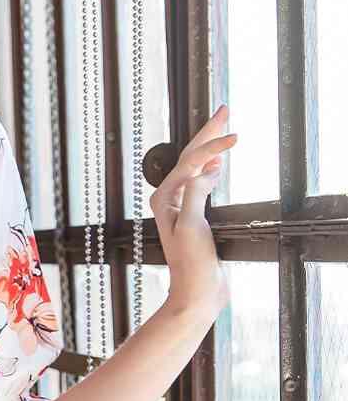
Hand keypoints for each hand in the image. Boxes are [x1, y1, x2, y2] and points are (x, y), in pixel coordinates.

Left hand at [151, 104, 236, 319]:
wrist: (197, 292)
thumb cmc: (192, 264)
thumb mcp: (193, 226)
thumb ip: (195, 194)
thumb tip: (205, 169)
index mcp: (165, 198)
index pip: (190, 161)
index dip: (212, 145)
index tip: (236, 136)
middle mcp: (169, 199)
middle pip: (189, 156)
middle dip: (208, 132)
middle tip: (224, 108)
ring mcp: (180, 206)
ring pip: (195, 166)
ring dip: (210, 146)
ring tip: (224, 126)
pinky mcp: (193, 215)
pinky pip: (200, 181)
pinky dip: (210, 167)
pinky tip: (218, 163)